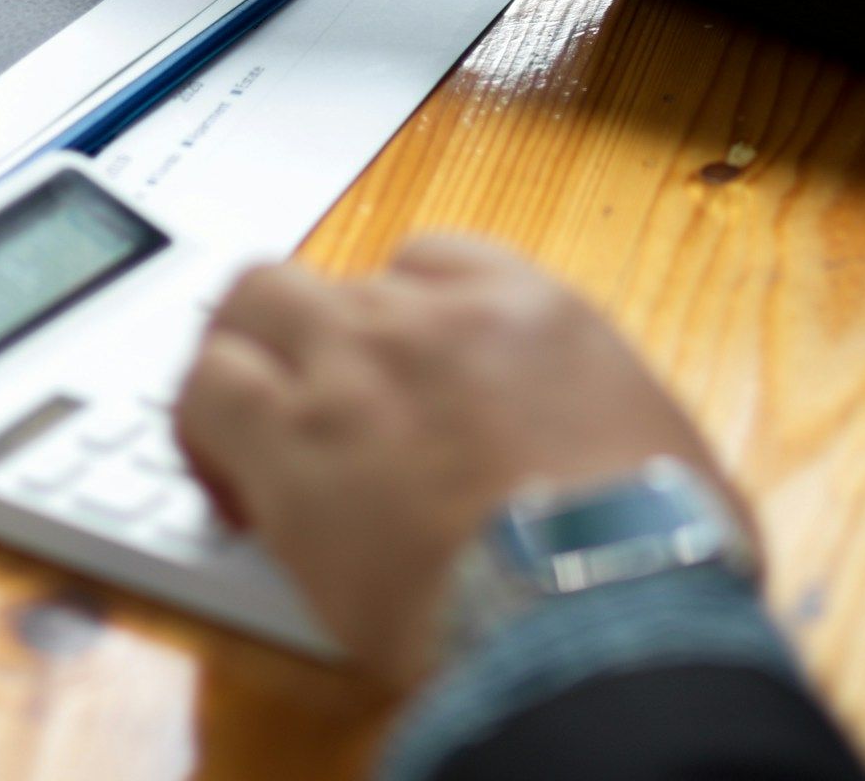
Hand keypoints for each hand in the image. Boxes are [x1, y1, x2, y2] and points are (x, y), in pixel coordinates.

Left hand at [174, 239, 743, 687]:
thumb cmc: (653, 547)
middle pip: (324, 273)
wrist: (599, 604)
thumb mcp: (663, 455)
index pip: (429, 261)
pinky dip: (201, 428)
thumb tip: (611, 475)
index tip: (397, 366)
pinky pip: (207, 395)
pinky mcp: (290, 445)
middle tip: (302, 391)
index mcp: (526, 308)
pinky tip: (223, 483)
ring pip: (249, 304)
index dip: (402, 312)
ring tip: (238, 421)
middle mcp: (426, 317)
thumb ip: (604, 431)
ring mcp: (349, 367)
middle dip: (303, 324)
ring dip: (240, 356)